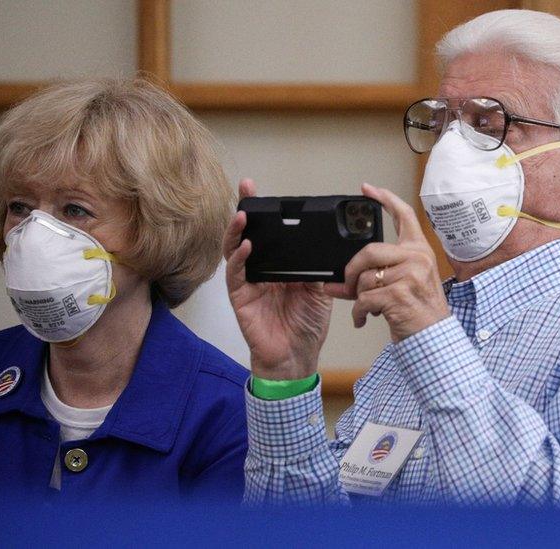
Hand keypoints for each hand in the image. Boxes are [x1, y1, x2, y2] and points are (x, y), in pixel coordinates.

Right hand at [224, 178, 333, 379]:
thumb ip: (318, 268)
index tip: (264, 191)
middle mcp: (261, 269)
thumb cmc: (306, 325)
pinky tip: (246, 247)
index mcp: (280, 265)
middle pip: (248, 234)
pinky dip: (239, 258)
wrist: (296, 356)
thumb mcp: (320, 291)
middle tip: (246, 188)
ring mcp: (248, 282)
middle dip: (245, 210)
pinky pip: (235, 273)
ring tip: (243, 215)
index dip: (266, 213)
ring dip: (237, 231)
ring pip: (235, 249)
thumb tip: (324, 243)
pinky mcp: (240, 296)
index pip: (271, 233)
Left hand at [325, 183, 449, 341]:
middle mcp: (418, 258)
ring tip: (369, 308)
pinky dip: (359, 312)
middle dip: (352, 271)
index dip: (385, 198)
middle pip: (369, 251)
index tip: (367, 188)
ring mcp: (410, 275)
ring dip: (359, 297)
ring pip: (366, 278)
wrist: (434, 338)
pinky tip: (366, 318)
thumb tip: (336, 280)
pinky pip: (365, 298)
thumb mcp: (403, 285)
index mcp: (419, 251)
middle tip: (348, 285)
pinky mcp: (399, 293)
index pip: (404, 215)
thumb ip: (374, 275)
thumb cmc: (419, 312)